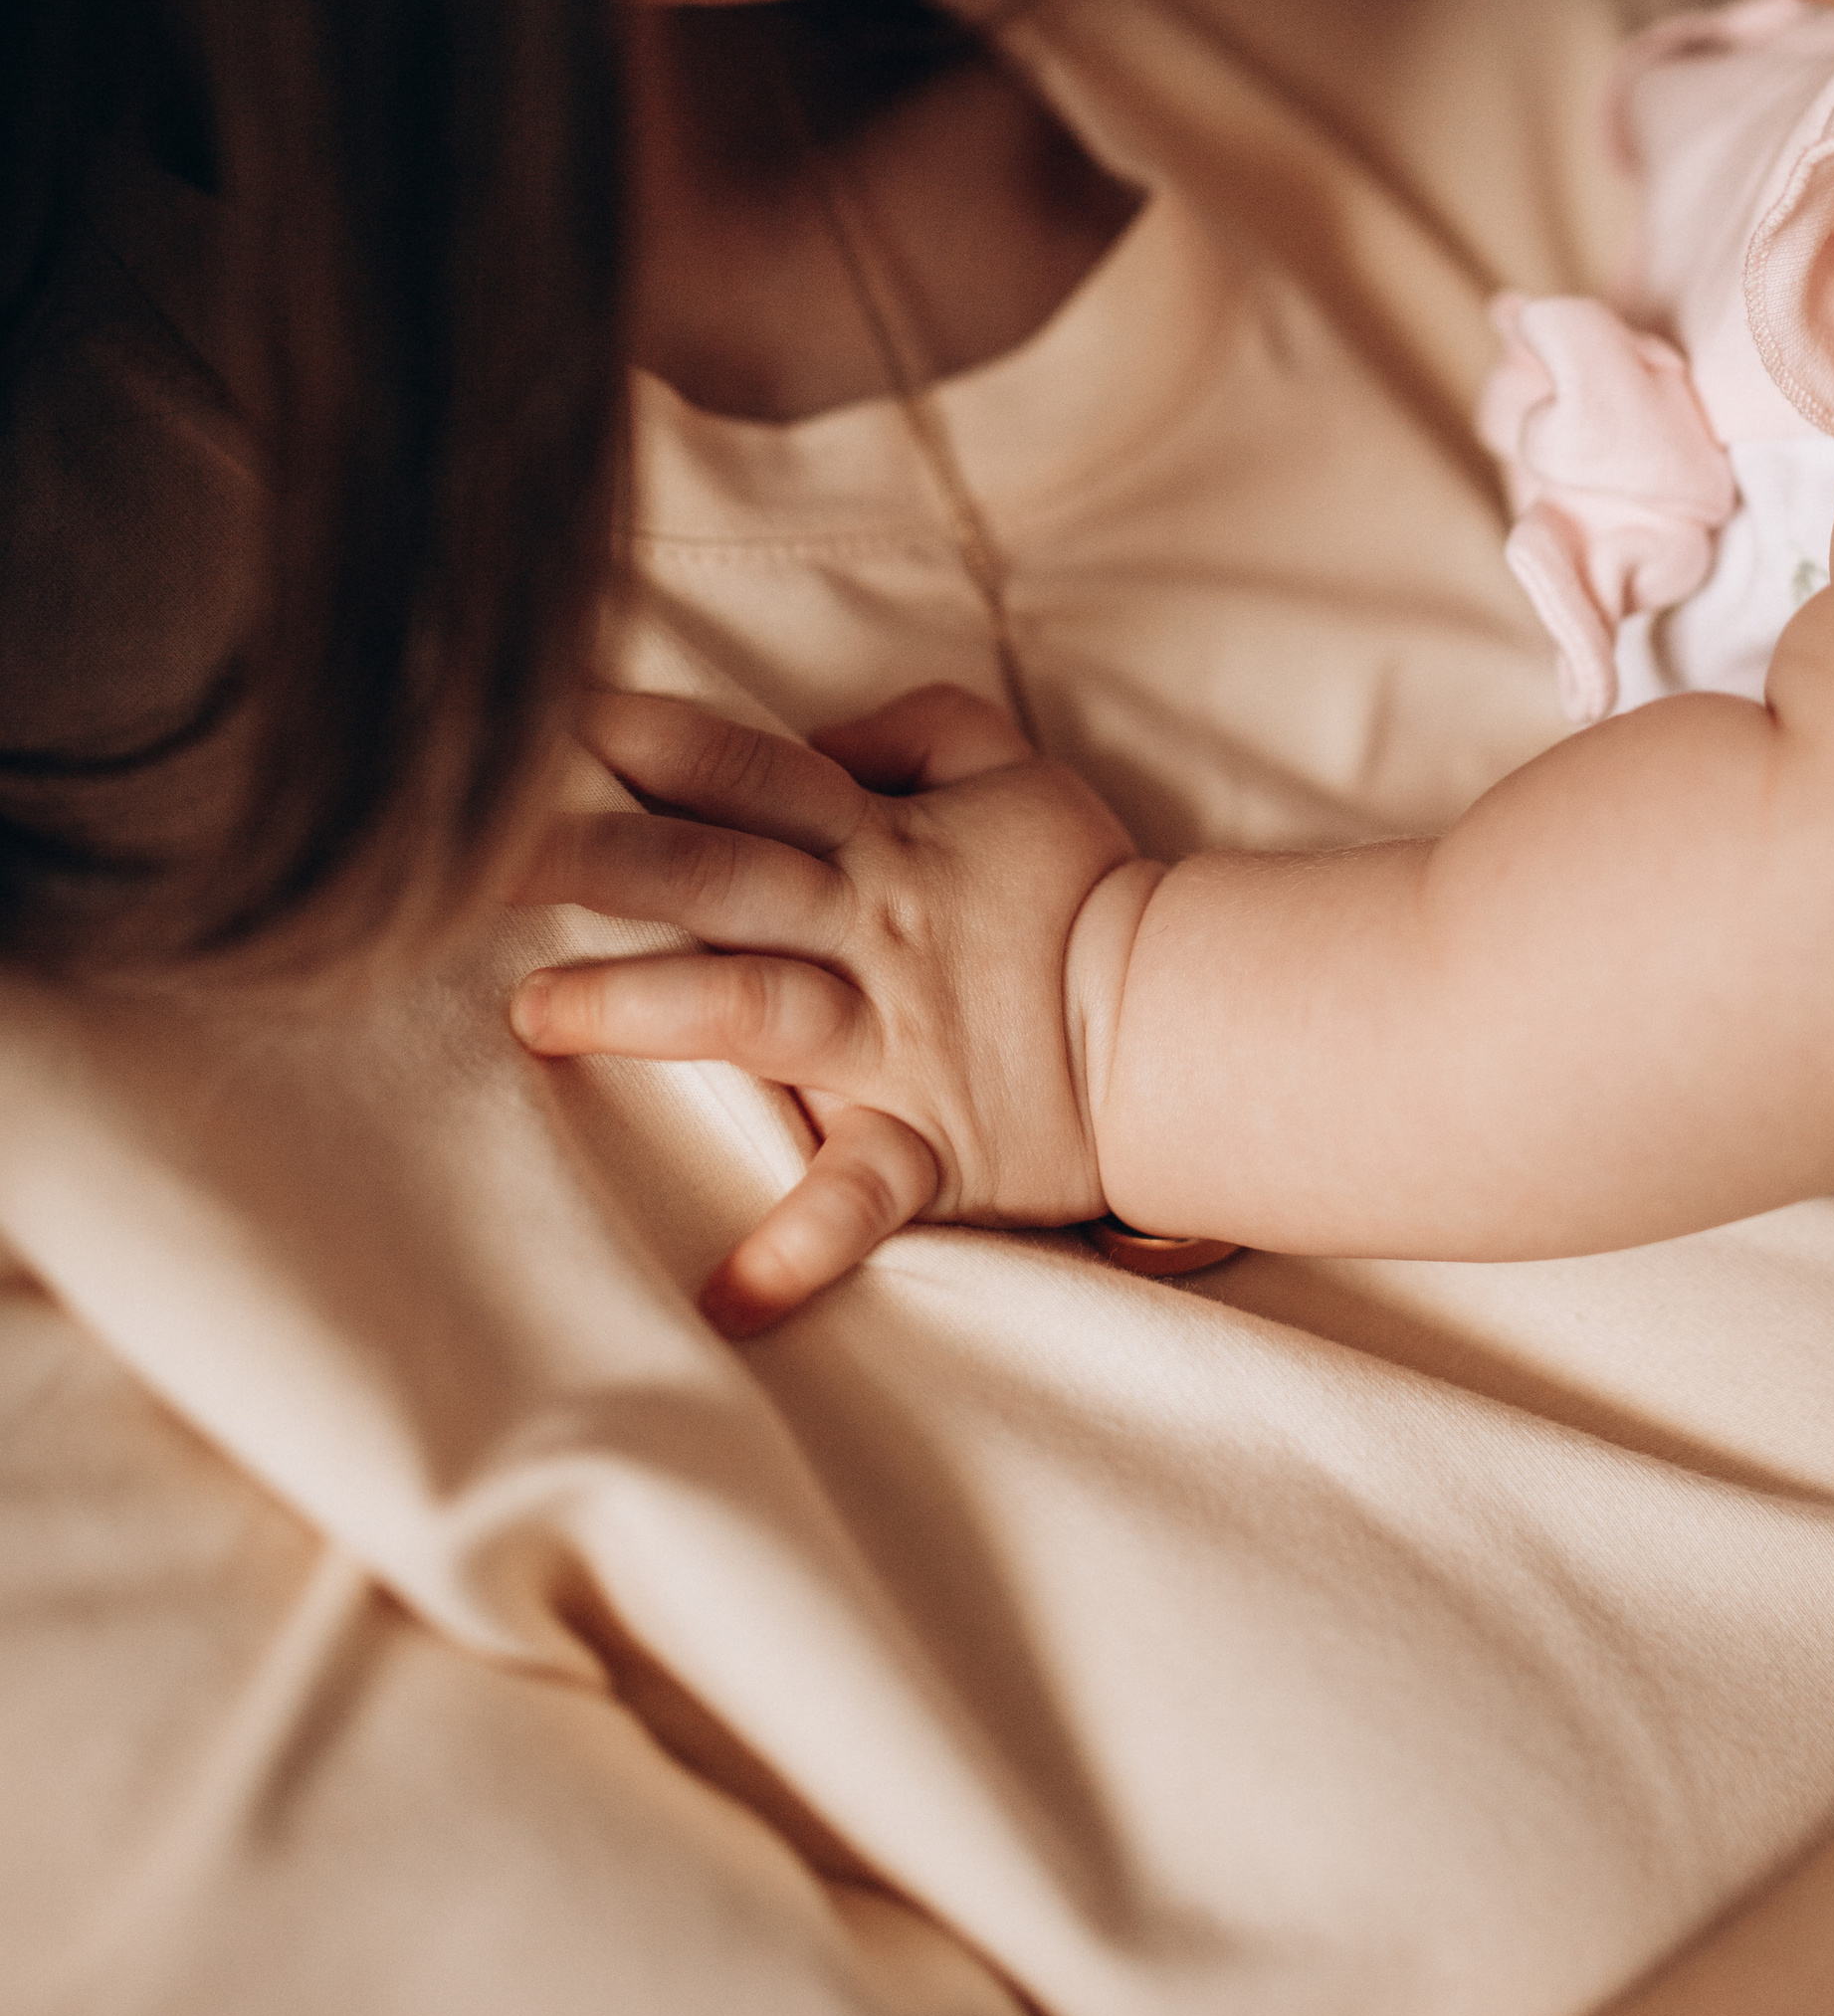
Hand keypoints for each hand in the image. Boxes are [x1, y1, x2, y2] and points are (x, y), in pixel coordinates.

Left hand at [509, 683, 1154, 1328]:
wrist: (1189, 1016)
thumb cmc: (1087, 888)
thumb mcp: (1012, 767)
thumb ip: (908, 729)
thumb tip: (813, 729)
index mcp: (878, 838)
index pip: (736, 769)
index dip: (633, 737)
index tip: (527, 717)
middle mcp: (867, 928)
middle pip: (706, 873)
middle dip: (584, 856)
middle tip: (463, 851)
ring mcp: (890, 1038)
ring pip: (748, 1006)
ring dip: (640, 1009)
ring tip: (534, 1019)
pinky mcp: (928, 1141)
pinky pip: (860, 1196)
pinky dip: (801, 1248)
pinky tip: (732, 1298)